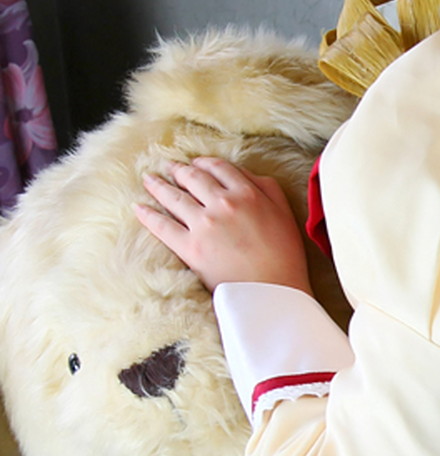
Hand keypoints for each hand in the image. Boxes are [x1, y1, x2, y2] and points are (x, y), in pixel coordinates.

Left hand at [136, 157, 313, 294]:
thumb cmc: (284, 256)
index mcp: (247, 193)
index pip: (219, 168)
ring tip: (149, 180)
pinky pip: (162, 225)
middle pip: (193, 178)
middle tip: (168, 166)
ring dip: (158, 185)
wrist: (274, 292)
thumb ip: (266, 187)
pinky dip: (148, 215)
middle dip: (178, 170)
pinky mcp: (189, 248)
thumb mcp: (285, 212)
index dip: (204, 163)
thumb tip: (244, 174)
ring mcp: (204, 225)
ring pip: (174, 198)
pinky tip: (139, 208)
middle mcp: (223, 204)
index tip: (195, 163)